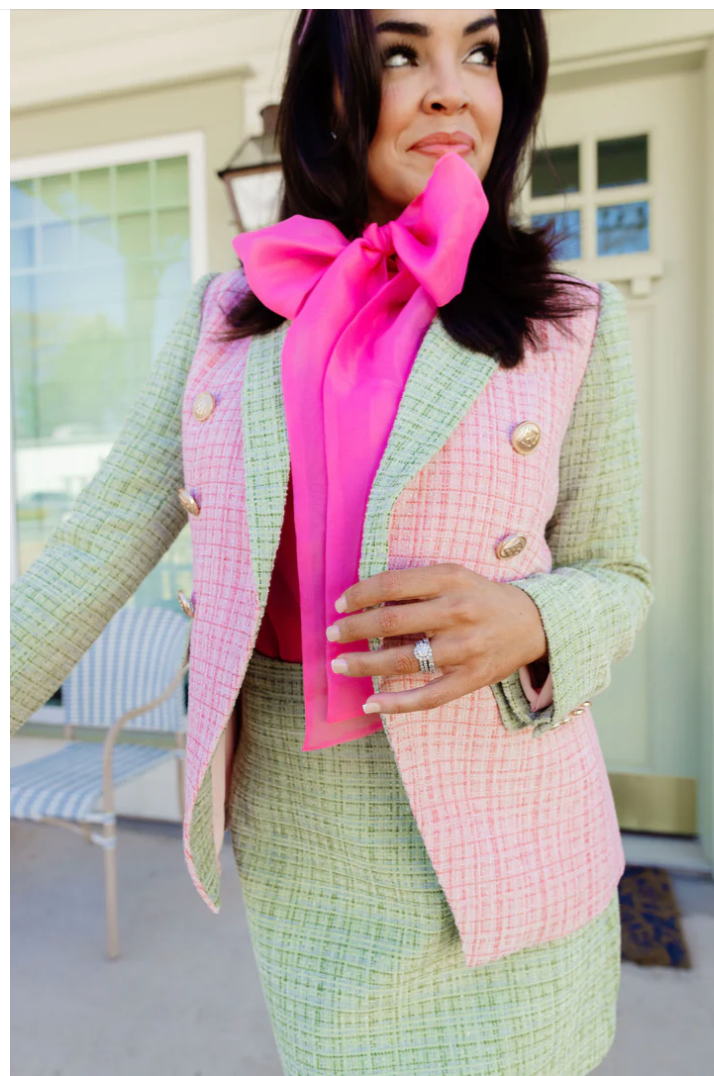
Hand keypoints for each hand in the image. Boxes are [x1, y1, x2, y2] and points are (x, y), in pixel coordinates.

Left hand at [326, 563, 547, 714]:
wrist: (534, 623)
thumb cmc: (481, 597)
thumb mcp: (454, 577)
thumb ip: (417, 586)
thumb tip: (366, 603)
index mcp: (450, 579)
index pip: (392, 584)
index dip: (359, 595)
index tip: (339, 604)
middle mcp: (458, 611)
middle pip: (392, 620)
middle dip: (354, 629)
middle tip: (331, 634)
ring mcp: (465, 648)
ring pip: (404, 660)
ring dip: (364, 664)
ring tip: (340, 665)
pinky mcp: (471, 678)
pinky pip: (428, 696)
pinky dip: (397, 703)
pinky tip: (371, 703)